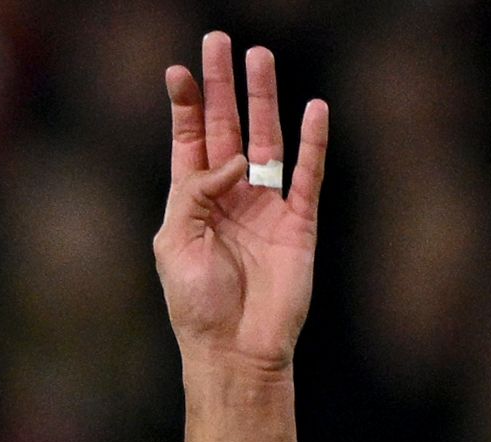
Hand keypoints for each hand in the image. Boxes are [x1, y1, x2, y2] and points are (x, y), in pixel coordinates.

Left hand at [156, 33, 327, 373]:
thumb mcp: (176, 246)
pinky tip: (314, 109)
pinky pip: (309, 174)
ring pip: (267, 139)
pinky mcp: (299, 222)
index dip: (186, 106)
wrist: (235, 351)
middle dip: (224, 85)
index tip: (177, 71)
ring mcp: (266, 206)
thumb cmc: (195, 306)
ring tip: (260, 58)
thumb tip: (231, 160)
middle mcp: (230, 197)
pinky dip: (313, 142)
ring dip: (264, 99)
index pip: (189, 141)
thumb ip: (195, 194)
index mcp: (192, 203)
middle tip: (219, 42)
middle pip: (228, 127)